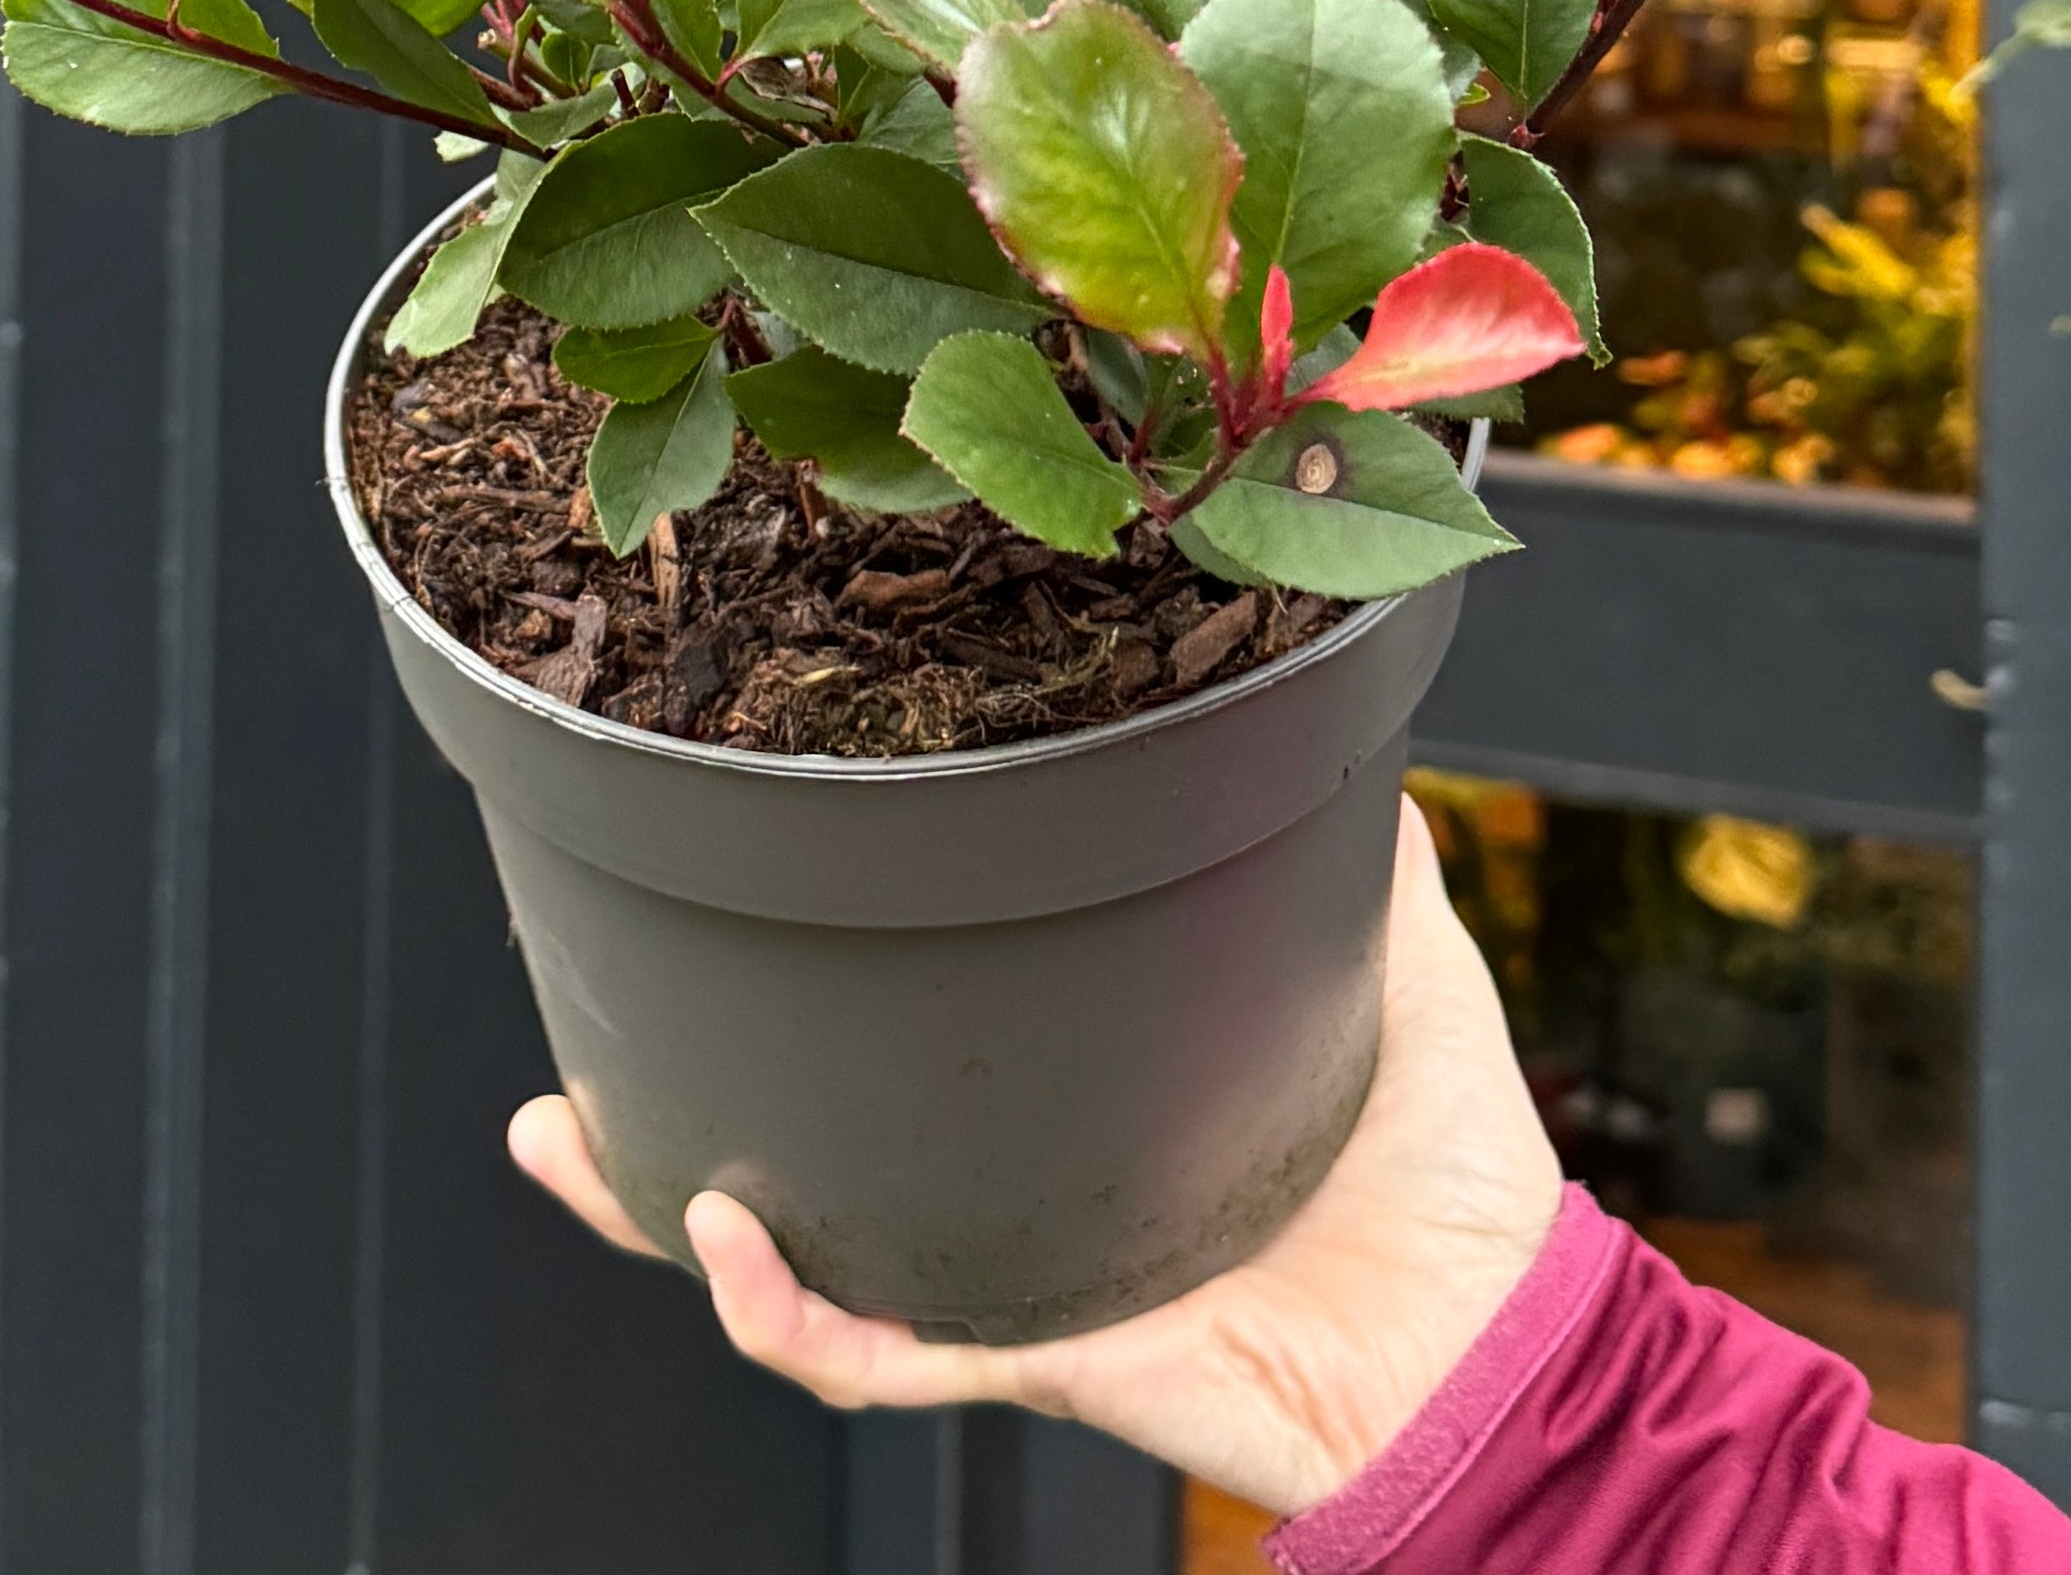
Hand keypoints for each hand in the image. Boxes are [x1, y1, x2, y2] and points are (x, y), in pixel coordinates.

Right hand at [507, 797, 1563, 1518]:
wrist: (1506, 1340)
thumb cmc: (1454, 1176)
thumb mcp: (1386, 963)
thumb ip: (1348, 852)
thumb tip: (1328, 720)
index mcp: (1069, 1111)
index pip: (914, 1062)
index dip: (816, 1000)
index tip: (733, 901)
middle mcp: (1018, 1202)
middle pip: (810, 1173)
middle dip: (662, 1138)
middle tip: (564, 1074)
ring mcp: (1017, 1279)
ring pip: (800, 1270)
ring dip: (667, 1222)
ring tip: (571, 1145)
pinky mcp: (1047, 1349)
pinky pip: (882, 1351)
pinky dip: (789, 1308)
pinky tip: (721, 1233)